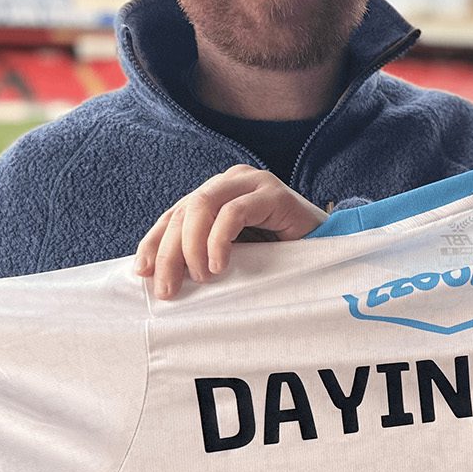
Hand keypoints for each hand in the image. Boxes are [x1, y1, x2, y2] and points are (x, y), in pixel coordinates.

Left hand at [136, 166, 327, 298]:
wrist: (330, 250)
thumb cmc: (280, 258)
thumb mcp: (233, 256)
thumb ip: (202, 255)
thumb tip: (159, 276)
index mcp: (215, 194)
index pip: (174, 214)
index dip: (154, 242)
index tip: (142, 273)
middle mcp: (230, 182)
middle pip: (184, 211)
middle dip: (170, 252)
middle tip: (169, 289)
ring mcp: (252, 183)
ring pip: (202, 206)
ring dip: (193, 246)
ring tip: (201, 277)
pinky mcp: (273, 193)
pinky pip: (234, 212)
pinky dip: (220, 240)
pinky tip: (218, 265)